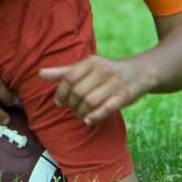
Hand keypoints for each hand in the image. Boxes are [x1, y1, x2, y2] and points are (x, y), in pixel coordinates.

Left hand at [39, 54, 154, 124]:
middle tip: (71, 109)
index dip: (60, 92)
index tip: (59, 102)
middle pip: (78, 92)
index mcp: (92, 62)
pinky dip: (94, 117)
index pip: (69, 78)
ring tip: (80, 114)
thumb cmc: (108, 71)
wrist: (140, 72)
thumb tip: (40, 74)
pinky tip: (89, 120)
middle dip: (71, 104)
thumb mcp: (87, 67)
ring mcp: (114, 84)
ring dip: (81, 112)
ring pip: (89, 102)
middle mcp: (103, 71)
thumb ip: (64, 72)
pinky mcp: (124, 97)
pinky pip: (105, 110)